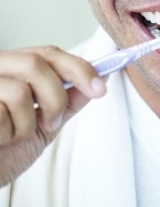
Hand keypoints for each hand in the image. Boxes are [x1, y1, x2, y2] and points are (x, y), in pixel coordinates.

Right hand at [0, 46, 105, 186]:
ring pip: (19, 91)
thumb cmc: (5, 153)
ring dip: (27, 123)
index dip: (78, 68)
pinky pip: (0, 113)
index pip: (49, 54)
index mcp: (13, 69)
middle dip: (55, 98)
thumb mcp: (44, 125)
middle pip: (36, 64)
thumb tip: (102, 78)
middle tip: (53, 122)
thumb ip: (68, 101)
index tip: (100, 88)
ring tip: (15, 135)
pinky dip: (6, 133)